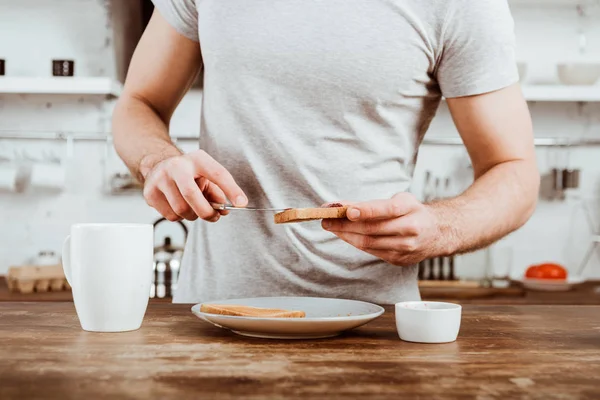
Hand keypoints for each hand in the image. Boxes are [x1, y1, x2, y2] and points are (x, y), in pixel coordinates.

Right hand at [141, 149, 247, 221]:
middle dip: (206, 212)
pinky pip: (170, 216)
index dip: (231, 190)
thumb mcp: (206, 175)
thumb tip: (225, 210)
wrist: (159, 165)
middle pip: (192, 196)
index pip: (218, 174)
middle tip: (213, 216)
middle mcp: (177, 166)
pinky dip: (179, 217)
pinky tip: (179, 205)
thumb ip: (218, 191)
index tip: (241, 203)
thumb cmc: (188, 172)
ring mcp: (160, 179)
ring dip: (192, 216)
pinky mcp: (150, 193)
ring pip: (181, 210)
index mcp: (197, 159)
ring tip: (194, 207)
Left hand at [321, 193, 442, 265]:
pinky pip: (372, 251)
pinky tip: (346, 236)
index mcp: (410, 209)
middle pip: (372, 229)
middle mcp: (410, 229)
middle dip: (345, 224)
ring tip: (331, 226)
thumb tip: (341, 206)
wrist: (438, 232)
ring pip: (368, 243)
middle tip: (326, 218)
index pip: (386, 210)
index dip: (365, 210)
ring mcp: (405, 248)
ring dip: (346, 235)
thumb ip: (372, 203)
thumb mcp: (399, 200)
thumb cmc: (413, 212)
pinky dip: (356, 243)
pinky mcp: (399, 260)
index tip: (346, 210)